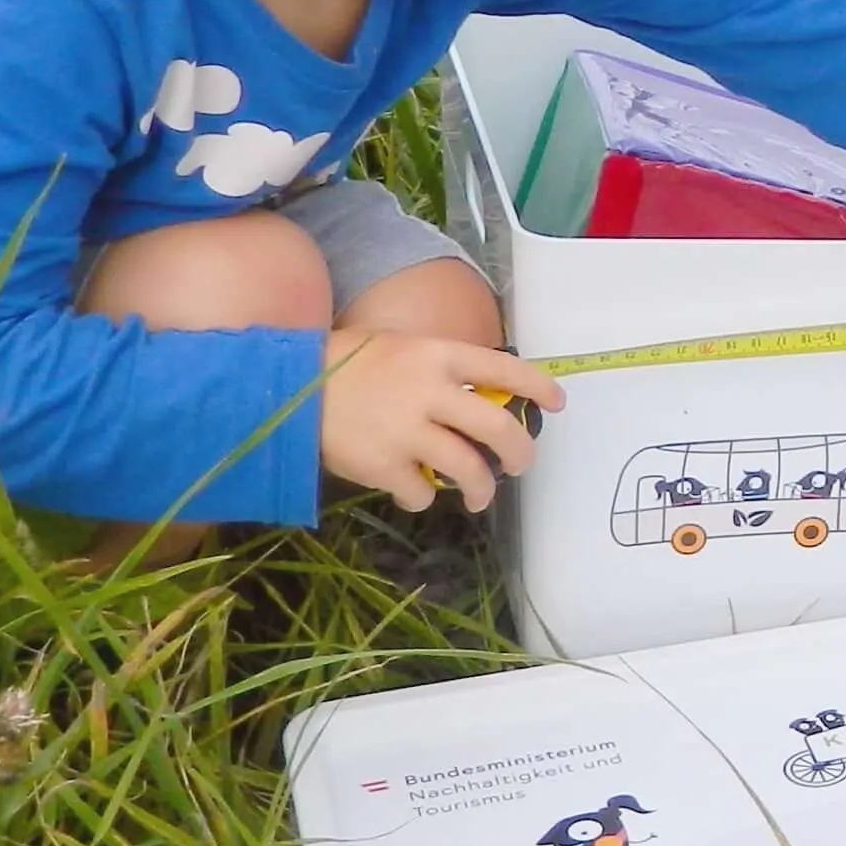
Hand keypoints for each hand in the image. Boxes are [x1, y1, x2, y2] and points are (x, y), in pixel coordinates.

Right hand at [320, 329, 559, 512]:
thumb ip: (439, 369)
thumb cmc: (347, 364)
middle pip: (498, 428)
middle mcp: (429, 391)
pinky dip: (421, 499)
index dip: (536, 386)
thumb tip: (481, 396)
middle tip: (520, 464)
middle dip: (520, 452)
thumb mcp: (400, 347)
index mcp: (437, 355)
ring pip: (468, 469)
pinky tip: (413, 494)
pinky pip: (421, 493)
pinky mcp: (385, 465)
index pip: (503, 368)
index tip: (556, 402)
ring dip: (481, 489)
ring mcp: (408, 431)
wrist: (288, 390)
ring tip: (478, 497)